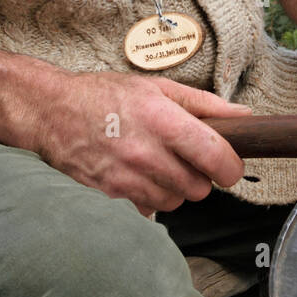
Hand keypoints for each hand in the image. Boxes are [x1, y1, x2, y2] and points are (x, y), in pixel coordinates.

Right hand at [32, 69, 250, 215]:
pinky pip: (147, 210)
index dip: (231, 166)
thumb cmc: (105, 96)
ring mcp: (126, 178)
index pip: (215, 158)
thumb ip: (204, 104)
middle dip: (200, 176)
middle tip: (186, 158)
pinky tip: (138, 176)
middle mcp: (146, 153)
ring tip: (158, 164)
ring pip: (175, 202)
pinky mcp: (111, 196)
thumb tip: (244, 116)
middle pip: (199, 188)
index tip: (230, 164)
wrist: (53, 112)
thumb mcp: (157, 87)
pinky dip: (149, 198)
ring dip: (174, 188)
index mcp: (163, 119)